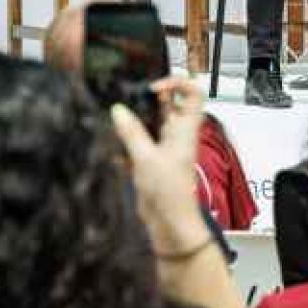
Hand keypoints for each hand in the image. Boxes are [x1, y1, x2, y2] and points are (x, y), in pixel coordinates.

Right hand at [109, 76, 210, 245]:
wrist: (169, 224)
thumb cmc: (170, 194)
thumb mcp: (146, 158)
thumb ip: (131, 132)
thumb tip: (118, 110)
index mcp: (184, 129)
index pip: (194, 94)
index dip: (177, 83)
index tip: (155, 87)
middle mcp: (176, 135)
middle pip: (169, 106)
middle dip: (147, 100)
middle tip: (128, 99)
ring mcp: (164, 148)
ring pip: (150, 123)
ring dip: (134, 121)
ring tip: (116, 121)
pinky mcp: (151, 161)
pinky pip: (138, 143)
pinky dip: (126, 143)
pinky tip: (113, 151)